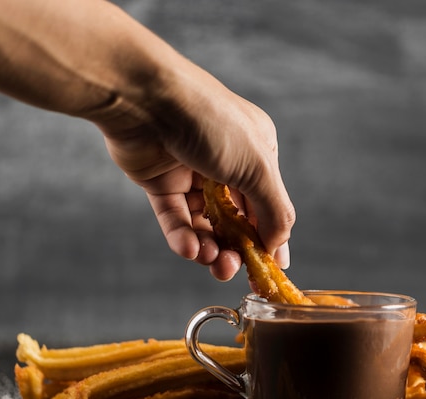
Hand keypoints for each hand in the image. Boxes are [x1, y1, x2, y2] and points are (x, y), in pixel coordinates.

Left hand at [98, 64, 294, 280]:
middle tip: (231, 270)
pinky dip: (182, 237)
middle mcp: (227, 164)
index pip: (268, 207)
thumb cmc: (211, 122)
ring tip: (210, 261)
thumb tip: (279, 247)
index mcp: (258, 155)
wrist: (146, 99)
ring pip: (205, 224)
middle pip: (236, 220)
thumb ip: (274, 210)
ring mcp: (192, 173)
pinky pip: (175, 218)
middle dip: (236, 248)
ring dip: (210, 247)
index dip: (269, 240)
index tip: (270, 272)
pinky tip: (188, 249)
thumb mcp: (258, 167)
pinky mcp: (161, 181)